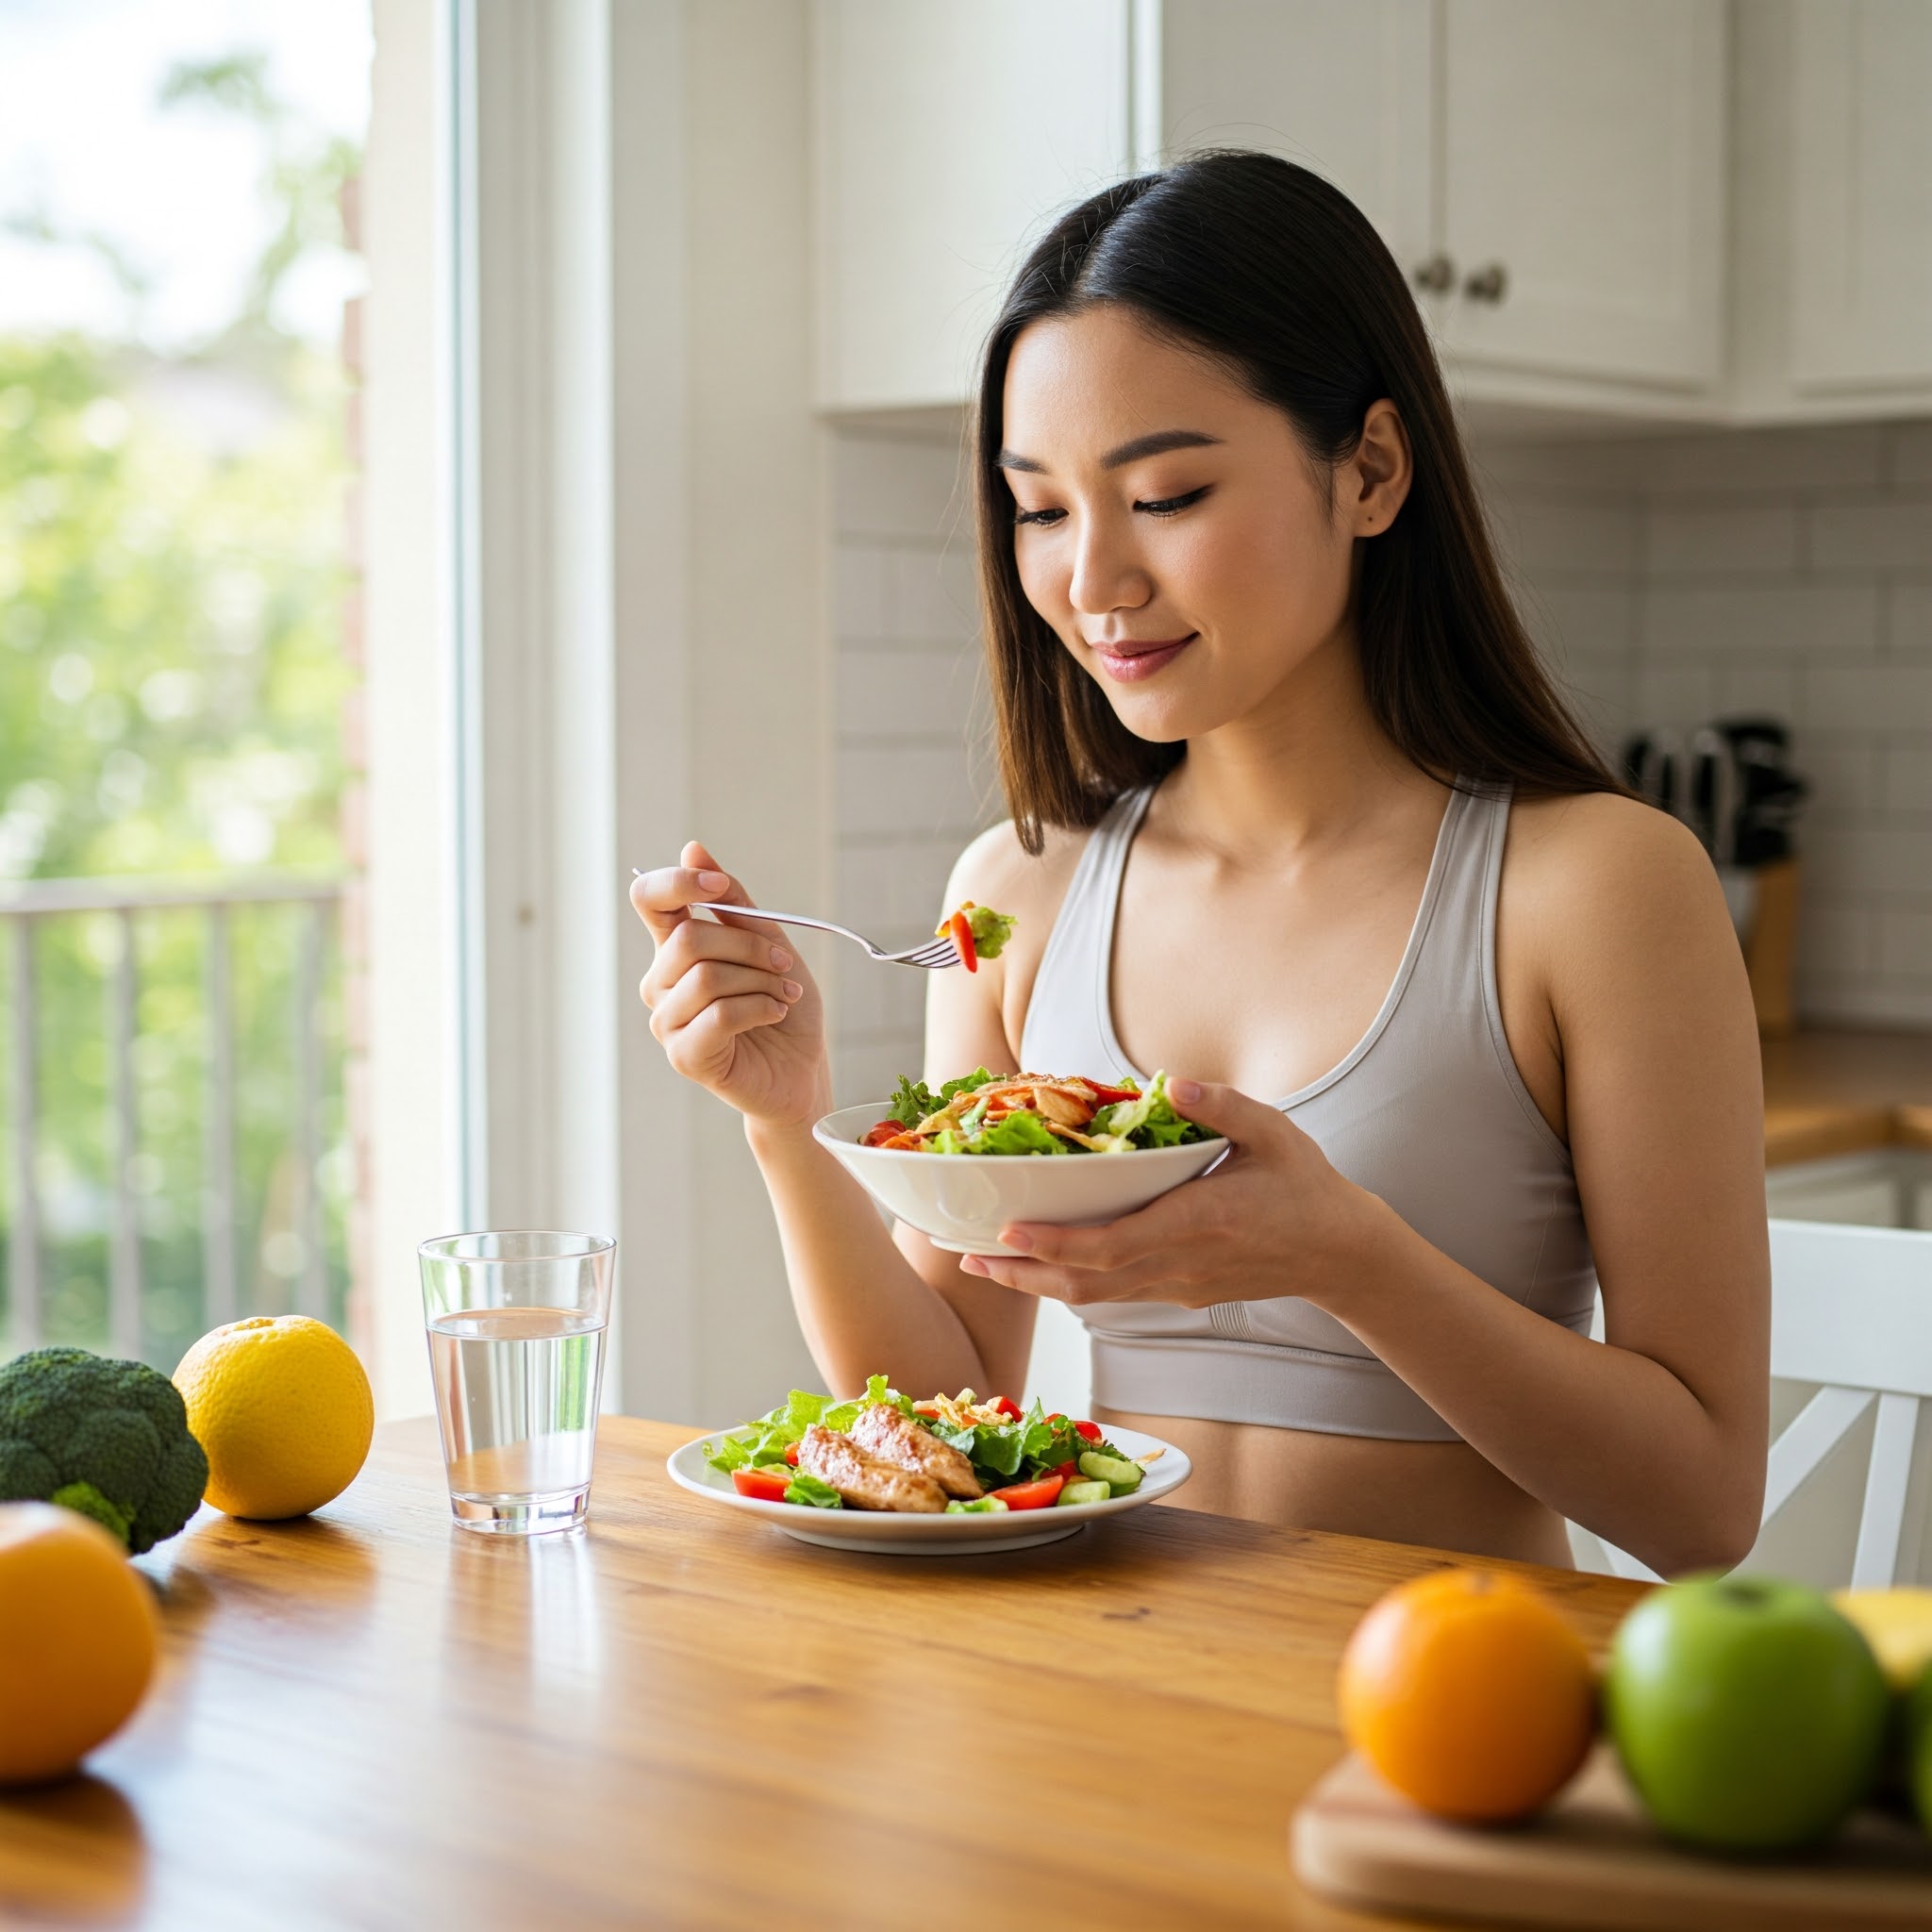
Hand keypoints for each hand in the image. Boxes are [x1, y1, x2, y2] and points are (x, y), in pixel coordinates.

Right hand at [631, 841, 831, 1128]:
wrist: (801, 1069)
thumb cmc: (782, 1004)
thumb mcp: (769, 941)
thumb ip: (733, 902)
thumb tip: (693, 849)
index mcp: (675, 947)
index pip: (649, 899)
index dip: (678, 883)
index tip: (718, 888)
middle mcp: (661, 982)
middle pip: (689, 937)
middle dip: (749, 945)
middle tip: (783, 964)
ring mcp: (668, 1021)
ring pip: (707, 976)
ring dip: (761, 981)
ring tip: (785, 994)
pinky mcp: (685, 1055)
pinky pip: (719, 1015)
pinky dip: (759, 1008)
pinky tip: (775, 1013)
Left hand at [957, 1079, 1389, 1310]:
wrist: (1341, 1254)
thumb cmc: (1306, 1186)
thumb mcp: (1273, 1133)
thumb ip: (1222, 1106)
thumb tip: (1171, 1082)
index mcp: (1196, 1223)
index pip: (1112, 1244)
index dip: (1055, 1244)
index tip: (1008, 1232)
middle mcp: (1178, 1264)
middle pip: (1085, 1283)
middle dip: (1022, 1273)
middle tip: (967, 1256)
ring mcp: (1177, 1286)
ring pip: (1094, 1297)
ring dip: (1037, 1284)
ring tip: (986, 1265)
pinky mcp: (1179, 1294)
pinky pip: (1114, 1295)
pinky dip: (1070, 1284)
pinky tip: (1040, 1267)